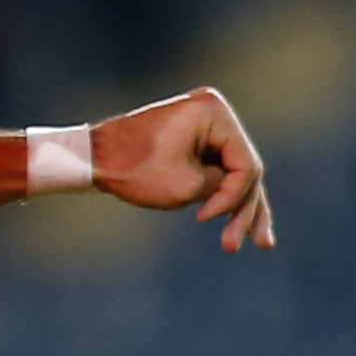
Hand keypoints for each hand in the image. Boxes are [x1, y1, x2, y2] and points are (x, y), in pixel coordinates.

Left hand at [89, 89, 276, 252]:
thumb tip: (243, 190)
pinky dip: (225, 195)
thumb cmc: (134, 169)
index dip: (233, 197)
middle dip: (246, 208)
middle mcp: (215, 111)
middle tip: (256, 245)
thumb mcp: (187, 186)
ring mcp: (206, 124)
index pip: (246, 164)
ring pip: (236, 173)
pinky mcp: (197, 139)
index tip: (204, 217)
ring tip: (261, 244)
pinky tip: (239, 223)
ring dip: (243, 208)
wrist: (93, 158)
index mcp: (214, 111)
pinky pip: (220, 169)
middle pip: (245, 168)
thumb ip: (225, 188)